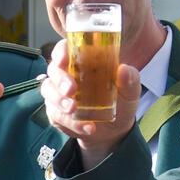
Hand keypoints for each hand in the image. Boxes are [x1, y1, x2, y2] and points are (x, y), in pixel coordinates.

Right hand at [39, 41, 141, 168]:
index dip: (61, 52)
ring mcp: (59, 94)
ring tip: (74, 110)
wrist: (114, 130)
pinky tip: (87, 127)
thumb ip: (130, 79)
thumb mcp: (131, 91)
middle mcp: (67, 75)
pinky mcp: (56, 113)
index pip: (65, 49)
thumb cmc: (120, 102)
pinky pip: (56, 115)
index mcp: (83, 62)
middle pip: (54, 70)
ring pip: (49, 92)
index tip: (64, 60)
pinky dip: (71, 123)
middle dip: (60, 80)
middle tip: (71, 89)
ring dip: (59, 101)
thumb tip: (123, 69)